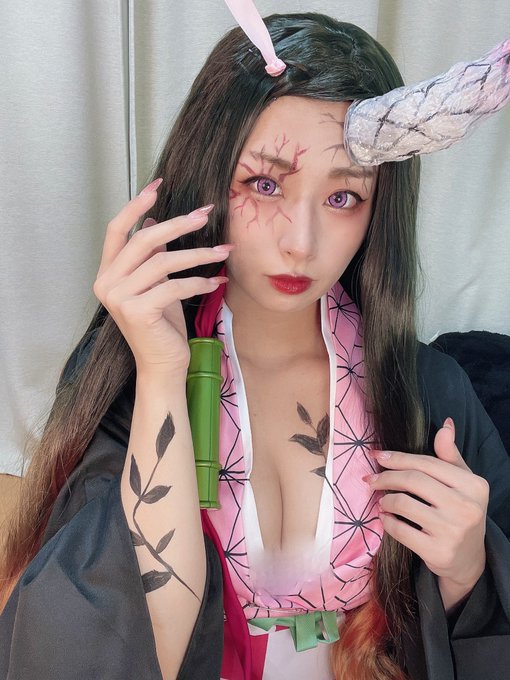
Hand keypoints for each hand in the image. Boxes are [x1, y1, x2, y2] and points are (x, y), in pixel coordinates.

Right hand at [93, 179, 231, 375]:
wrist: (162, 365)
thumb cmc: (161, 325)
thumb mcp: (157, 284)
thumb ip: (152, 256)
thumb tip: (156, 219)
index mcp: (107, 273)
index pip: (117, 230)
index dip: (136, 206)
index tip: (158, 186)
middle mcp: (107, 283)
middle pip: (144, 240)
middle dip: (179, 224)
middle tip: (206, 214)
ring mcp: (119, 298)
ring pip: (164, 262)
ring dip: (199, 255)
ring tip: (224, 252)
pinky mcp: (138, 312)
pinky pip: (175, 286)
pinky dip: (199, 282)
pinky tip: (216, 283)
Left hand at [364, 419, 488, 607]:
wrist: (469, 560)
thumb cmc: (461, 511)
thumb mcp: (462, 483)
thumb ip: (450, 455)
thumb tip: (446, 425)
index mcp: (474, 485)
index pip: (427, 463)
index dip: (398, 458)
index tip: (378, 456)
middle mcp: (466, 507)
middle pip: (413, 480)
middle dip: (386, 477)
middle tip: (371, 479)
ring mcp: (453, 531)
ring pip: (403, 504)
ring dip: (385, 500)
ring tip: (381, 500)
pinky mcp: (438, 552)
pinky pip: (401, 530)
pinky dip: (387, 522)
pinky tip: (386, 518)